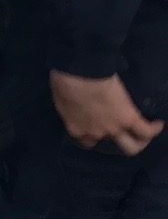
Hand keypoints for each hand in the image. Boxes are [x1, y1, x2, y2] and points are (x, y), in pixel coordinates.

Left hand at [49, 71, 164, 154]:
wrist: (80, 71)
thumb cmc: (65, 79)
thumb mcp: (61, 97)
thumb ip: (70, 106)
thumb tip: (73, 102)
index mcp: (76, 127)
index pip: (86, 139)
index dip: (92, 134)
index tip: (96, 125)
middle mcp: (95, 133)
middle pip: (110, 146)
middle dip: (116, 141)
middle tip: (122, 131)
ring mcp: (113, 128)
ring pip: (131, 146)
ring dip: (139, 142)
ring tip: (145, 134)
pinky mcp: (128, 118)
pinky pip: (145, 130)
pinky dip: (154, 129)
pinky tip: (158, 124)